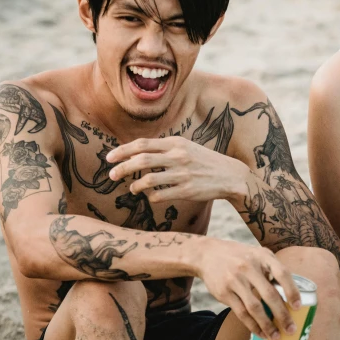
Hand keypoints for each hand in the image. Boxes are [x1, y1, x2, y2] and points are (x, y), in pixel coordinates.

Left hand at [106, 137, 248, 202]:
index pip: (143, 145)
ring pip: (148, 180)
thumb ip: (164, 148)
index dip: (123, 151)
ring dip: (135, 185)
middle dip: (122, 168)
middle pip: (141, 161)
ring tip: (132, 188)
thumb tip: (137, 152)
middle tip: (111, 175)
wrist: (230, 175)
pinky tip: (150, 196)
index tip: (109, 158)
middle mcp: (178, 156)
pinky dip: (151, 196)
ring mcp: (182, 174)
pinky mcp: (187, 190)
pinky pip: (160, 195)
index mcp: (176, 143)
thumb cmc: (204, 161)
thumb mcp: (186, 147)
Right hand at [198, 240, 301, 339]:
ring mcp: (235, 280)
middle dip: (282, 315)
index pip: (282, 273)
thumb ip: (273, 269)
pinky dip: (252, 326)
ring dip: (267, 325)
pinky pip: (241, 313)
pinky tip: (260, 333)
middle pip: (269, 295)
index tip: (298, 306)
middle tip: (291, 329)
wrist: (208, 254)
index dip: (292, 290)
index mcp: (262, 256)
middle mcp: (249, 267)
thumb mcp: (258, 254)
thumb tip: (291, 294)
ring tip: (276, 336)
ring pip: (254, 308)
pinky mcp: (224, 292)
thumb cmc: (240, 257)